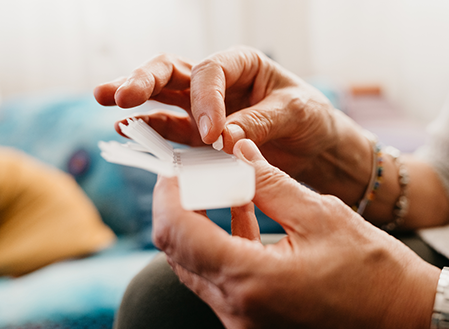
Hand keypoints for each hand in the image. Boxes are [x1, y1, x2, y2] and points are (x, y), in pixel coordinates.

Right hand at [94, 47, 351, 179]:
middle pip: (172, 72)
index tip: (213, 134)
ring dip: (135, 102)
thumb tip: (223, 139)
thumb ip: (260, 122)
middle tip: (121, 95)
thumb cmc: (310, 119)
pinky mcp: (201, 136)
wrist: (316, 147)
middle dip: (144, 80)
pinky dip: (152, 133)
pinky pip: (172, 131)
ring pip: (163, 97)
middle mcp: (218, 82)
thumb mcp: (296, 113)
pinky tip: (128, 132)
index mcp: (242, 64)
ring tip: (108, 105)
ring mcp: (204, 108)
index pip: (210, 72)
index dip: (205, 100)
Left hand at [152, 139, 439, 327]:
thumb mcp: (321, 215)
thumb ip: (270, 182)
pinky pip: (221, 279)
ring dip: (200, 223)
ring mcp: (243, 320)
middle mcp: (237, 309)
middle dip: (180, 204)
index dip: (169, 192)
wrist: (404, 316)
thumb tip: (239, 151)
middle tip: (196, 170)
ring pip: (196, 265)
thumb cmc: (373, 271)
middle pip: (179, 250)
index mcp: (251, 280)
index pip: (178, 232)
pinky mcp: (254, 320)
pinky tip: (242, 212)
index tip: (177, 165)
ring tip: (221, 184)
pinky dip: (223, 243)